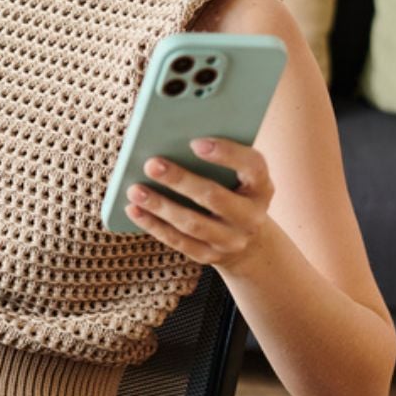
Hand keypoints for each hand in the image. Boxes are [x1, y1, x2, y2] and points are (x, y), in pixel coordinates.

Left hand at [124, 137, 275, 271]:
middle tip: (151, 164)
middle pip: (214, 197)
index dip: (226, 154)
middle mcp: (251, 217)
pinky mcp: (210, 257)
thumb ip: (217, 159)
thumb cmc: (234, 192)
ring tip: (134, 189)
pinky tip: (134, 209)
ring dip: (160, 205)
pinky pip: (179, 242)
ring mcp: (231, 241)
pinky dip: (153, 225)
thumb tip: (172, 139)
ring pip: (192, 223)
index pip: (252, 167)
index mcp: (261, 187)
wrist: (248, 242)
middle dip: (180, 180)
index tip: (195, 142)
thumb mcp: (238, 177)